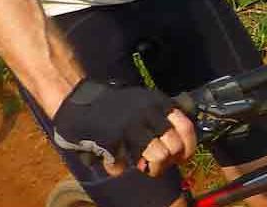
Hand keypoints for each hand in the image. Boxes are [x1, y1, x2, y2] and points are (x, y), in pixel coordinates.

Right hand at [50, 79, 196, 177]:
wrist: (77, 98)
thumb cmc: (113, 105)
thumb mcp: (145, 100)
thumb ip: (164, 115)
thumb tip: (185, 142)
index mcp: (157, 102)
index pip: (186, 126)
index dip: (188, 146)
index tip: (181, 157)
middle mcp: (147, 111)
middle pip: (174, 146)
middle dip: (168, 161)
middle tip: (156, 164)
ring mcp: (129, 125)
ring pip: (158, 156)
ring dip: (150, 167)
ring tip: (140, 165)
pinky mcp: (110, 137)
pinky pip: (122, 164)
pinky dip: (116, 167)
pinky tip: (111, 160)